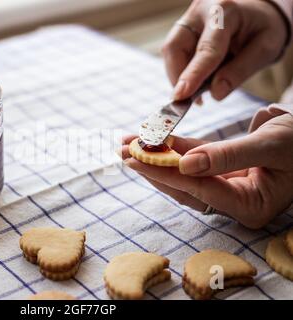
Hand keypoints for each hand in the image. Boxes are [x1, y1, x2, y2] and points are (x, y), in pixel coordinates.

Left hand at [119, 113, 292, 228]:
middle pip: (185, 185)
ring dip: (158, 156)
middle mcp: (235, 202)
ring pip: (185, 174)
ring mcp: (228, 188)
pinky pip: (195, 160)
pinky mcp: (223, 173)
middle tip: (123, 150)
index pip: (199, 189)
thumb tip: (185, 165)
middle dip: (153, 166)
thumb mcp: (270, 145)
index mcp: (251, 206)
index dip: (166, 173)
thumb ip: (227, 156)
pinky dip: (175, 148)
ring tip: (129, 142)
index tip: (136, 159)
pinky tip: (153, 139)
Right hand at [163, 0, 287, 100]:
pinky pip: (174, 54)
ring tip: (197, 92)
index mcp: (225, 10)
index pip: (206, 48)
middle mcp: (200, 11)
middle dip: (179, 77)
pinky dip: (183, 72)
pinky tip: (196, 81)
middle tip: (188, 100)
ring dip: (180, 77)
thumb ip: (240, 71)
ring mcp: (188, 19)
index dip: (193, 74)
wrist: (258, 12)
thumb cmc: (263, 27)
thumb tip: (215, 93)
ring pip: (171, 52)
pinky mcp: (181, 30)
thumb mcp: (265, 48)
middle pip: (175, 47)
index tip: (182, 95)